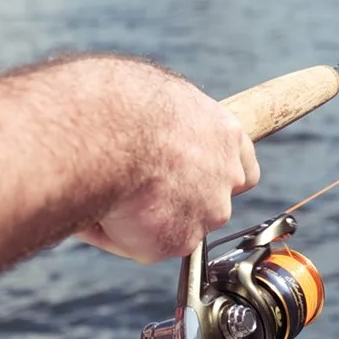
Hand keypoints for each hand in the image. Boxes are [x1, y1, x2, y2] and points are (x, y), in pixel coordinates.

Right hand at [77, 61, 259, 262]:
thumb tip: (149, 127)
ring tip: (106, 193)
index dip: (213, 174)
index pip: (241, 165)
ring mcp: (204, 214)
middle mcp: (225, 177)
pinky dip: (115, 233)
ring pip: (174, 227)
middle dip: (179, 202)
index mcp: (224, 134)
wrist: (110, 131)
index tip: (191, 174)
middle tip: (137, 188)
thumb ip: (168, 121)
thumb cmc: (123, 101)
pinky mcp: (173, 242)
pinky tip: (96, 208)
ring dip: (145, 219)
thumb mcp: (156, 94)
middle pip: (211, 202)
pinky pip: (138, 244)